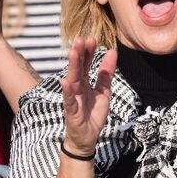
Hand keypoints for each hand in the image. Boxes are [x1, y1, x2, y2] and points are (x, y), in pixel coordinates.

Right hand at [61, 37, 116, 155]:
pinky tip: (65, 81)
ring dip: (73, 66)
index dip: (88, 52)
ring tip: (73, 52)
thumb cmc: (92, 115)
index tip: (92, 38)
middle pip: (78, 69)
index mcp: (85, 83)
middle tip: (81, 39)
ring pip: (72, 80)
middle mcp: (77, 88)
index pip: (86, 64)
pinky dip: (66, 91)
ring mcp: (72, 99)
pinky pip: (68, 100)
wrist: (87, 139)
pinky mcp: (71, 112)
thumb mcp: (104, 93)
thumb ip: (106, 75)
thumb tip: (112, 52)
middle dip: (79, 54)